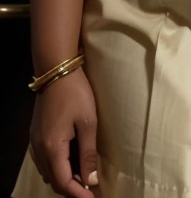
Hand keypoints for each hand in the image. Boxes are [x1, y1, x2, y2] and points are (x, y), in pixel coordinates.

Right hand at [29, 67, 98, 196]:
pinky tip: (70, 162)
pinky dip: (57, 167)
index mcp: (52, 148)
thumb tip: (91, 181)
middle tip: (90, 190)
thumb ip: (88, 154)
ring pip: (47, 172)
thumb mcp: (88, 123)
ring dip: (63, 179)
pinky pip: (44, 161)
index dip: (78, 194)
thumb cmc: (76, 94)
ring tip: (82, 178)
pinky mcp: (35, 134)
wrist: (56, 70)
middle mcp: (39, 149)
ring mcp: (34, 142)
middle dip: (71, 189)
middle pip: (53, 181)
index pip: (63, 183)